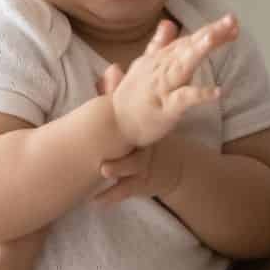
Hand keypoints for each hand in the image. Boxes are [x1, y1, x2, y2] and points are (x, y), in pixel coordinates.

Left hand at [93, 63, 184, 203]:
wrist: (172, 166)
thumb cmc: (148, 136)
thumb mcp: (142, 116)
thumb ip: (122, 92)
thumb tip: (112, 66)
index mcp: (143, 130)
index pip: (134, 122)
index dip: (126, 116)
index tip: (109, 106)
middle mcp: (144, 149)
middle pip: (133, 151)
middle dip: (120, 155)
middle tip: (104, 161)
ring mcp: (142, 168)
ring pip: (130, 170)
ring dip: (117, 171)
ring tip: (103, 171)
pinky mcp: (140, 184)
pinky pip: (125, 191)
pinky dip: (111, 197)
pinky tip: (96, 202)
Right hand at [109, 14, 237, 148]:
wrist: (110, 126)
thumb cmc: (129, 99)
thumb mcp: (143, 67)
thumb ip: (158, 45)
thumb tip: (168, 23)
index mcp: (158, 60)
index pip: (186, 41)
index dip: (209, 32)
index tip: (232, 23)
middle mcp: (159, 68)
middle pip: (187, 47)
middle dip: (209, 33)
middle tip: (231, 20)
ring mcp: (161, 88)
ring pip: (182, 66)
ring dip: (198, 51)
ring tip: (215, 38)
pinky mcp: (164, 109)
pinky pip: (183, 100)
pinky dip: (199, 95)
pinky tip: (217, 92)